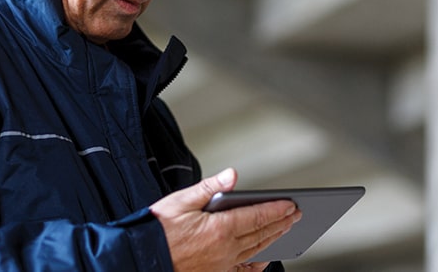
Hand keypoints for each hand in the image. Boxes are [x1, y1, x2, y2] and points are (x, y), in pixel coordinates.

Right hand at [149, 168, 300, 271]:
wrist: (141, 258)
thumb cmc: (156, 229)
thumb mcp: (180, 201)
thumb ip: (209, 188)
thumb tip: (232, 175)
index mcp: (219, 228)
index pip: (257, 216)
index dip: (276, 209)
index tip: (291, 204)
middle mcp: (225, 249)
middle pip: (261, 233)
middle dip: (281, 222)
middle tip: (296, 214)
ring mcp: (222, 265)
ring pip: (256, 250)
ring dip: (274, 238)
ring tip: (286, 229)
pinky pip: (243, 271)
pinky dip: (258, 264)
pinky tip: (265, 258)